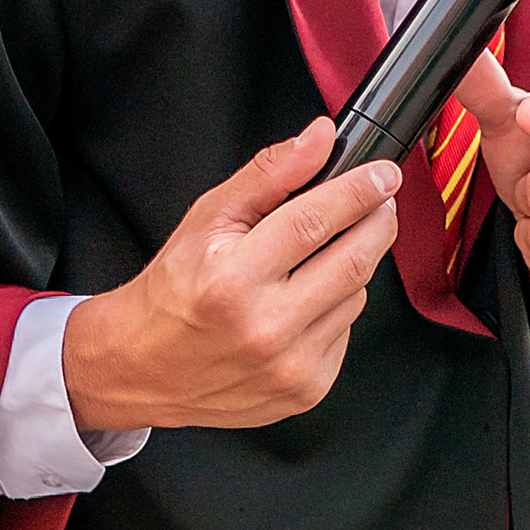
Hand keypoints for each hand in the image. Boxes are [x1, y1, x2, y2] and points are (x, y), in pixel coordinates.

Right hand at [62, 120, 399, 433]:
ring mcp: (289, 367)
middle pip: (352, 262)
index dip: (358, 191)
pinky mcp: (306, 390)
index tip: (384, 174)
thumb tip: (320, 138)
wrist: (145, 366)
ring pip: (355, 297)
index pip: (314, 222)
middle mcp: (264, 328)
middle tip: (381, 202)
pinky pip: (346, 332)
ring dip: (352, 266)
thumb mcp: (209, 218)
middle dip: (377, 223)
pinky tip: (304, 303)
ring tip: (319, 257)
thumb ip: (269, 174)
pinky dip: (336, 308)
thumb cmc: (175, 290)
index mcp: (231, 280)